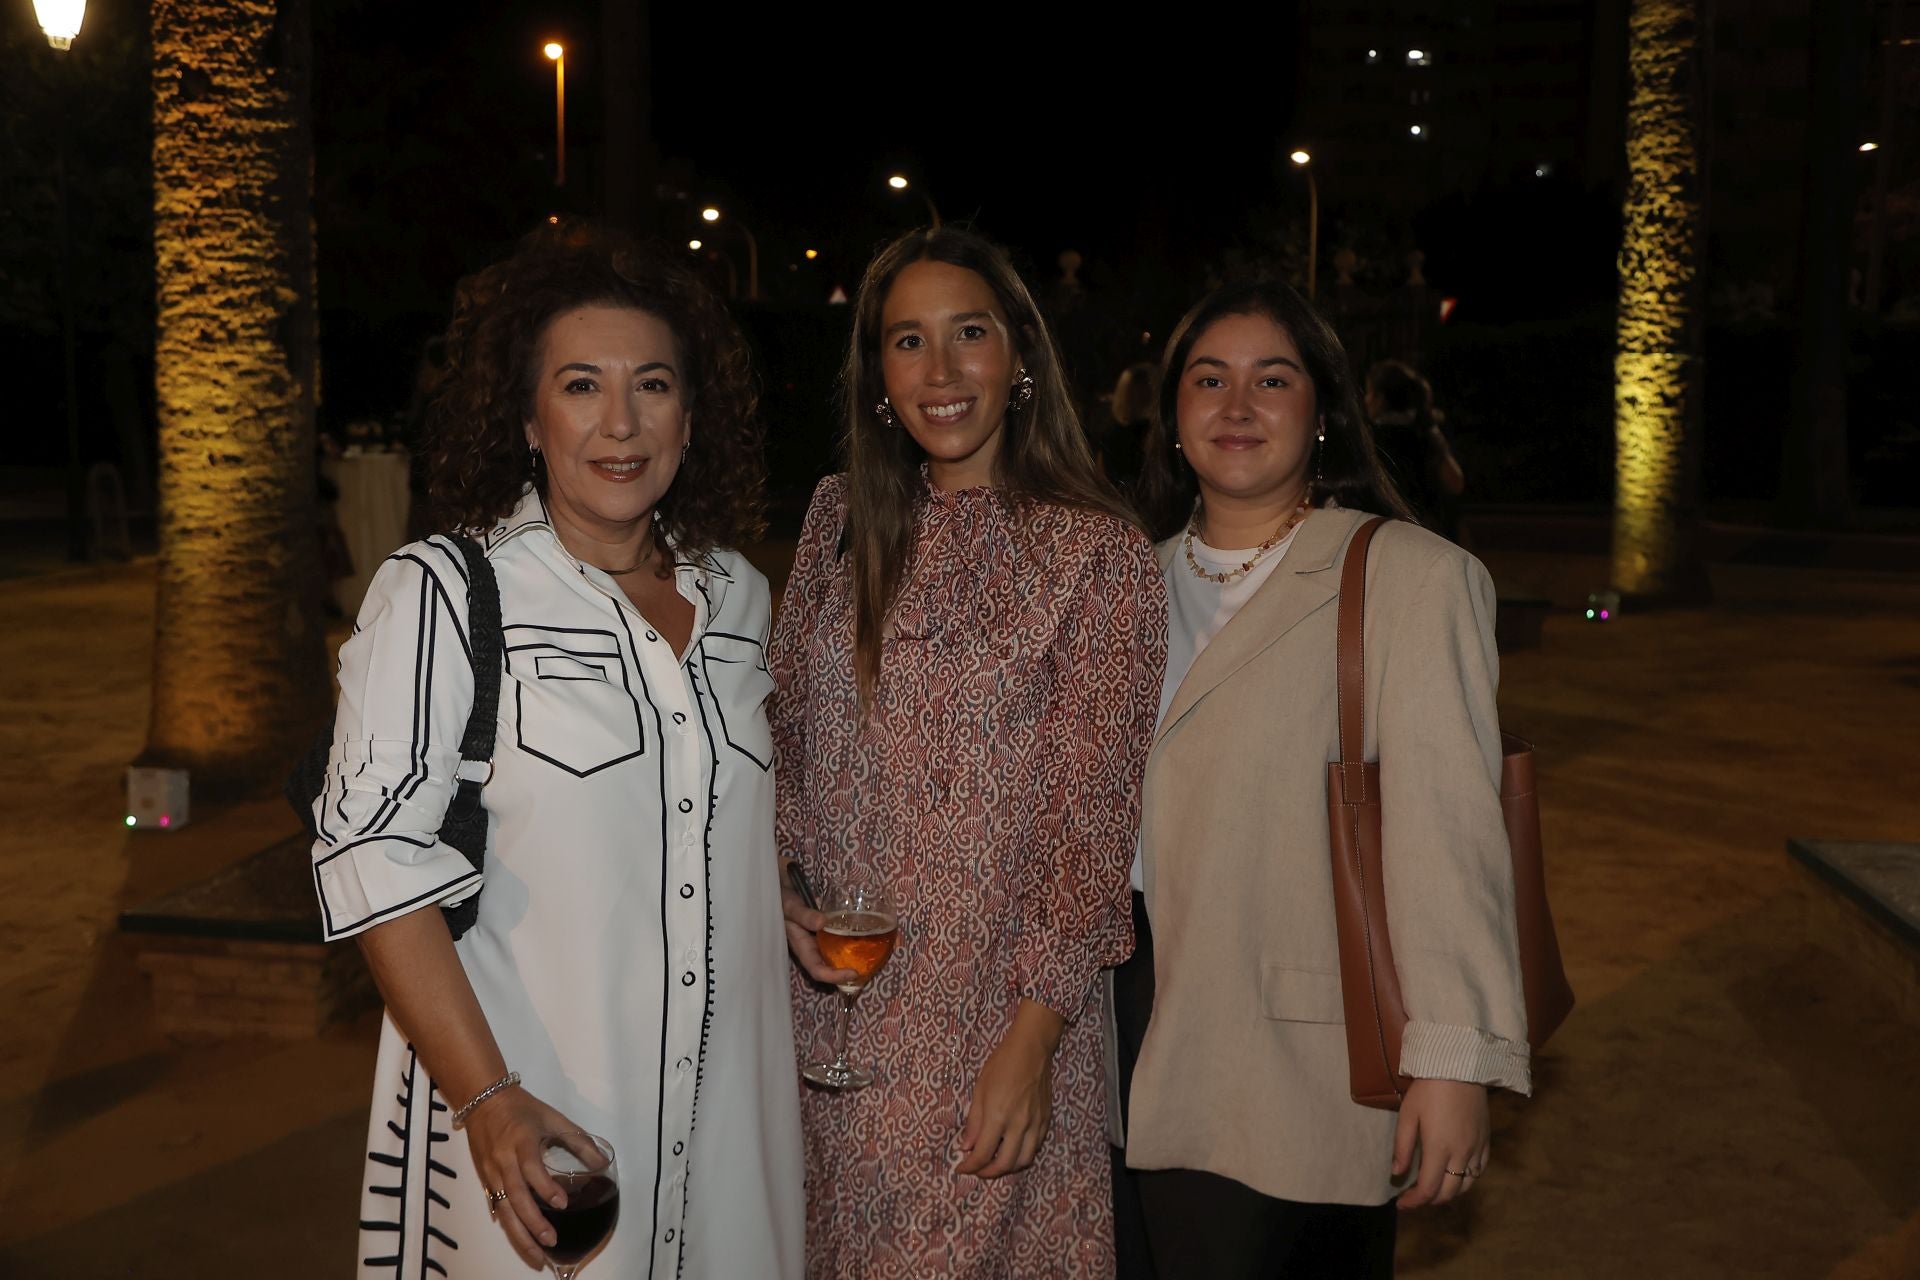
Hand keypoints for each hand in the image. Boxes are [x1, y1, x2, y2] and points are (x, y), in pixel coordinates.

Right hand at [462, 1085, 582, 1268]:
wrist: (484, 1100)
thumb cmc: (523, 1109)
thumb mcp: (554, 1118)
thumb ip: (578, 1141)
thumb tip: (602, 1162)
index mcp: (521, 1141)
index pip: (531, 1168)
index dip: (545, 1187)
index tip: (562, 1203)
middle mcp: (503, 1160)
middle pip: (515, 1197)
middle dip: (532, 1223)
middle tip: (551, 1241)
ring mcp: (491, 1173)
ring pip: (503, 1210)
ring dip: (519, 1235)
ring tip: (537, 1256)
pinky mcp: (485, 1180)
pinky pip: (497, 1208)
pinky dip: (509, 1227)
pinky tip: (522, 1243)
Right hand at [779, 858, 856, 985]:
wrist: (778, 882)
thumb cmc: (781, 896)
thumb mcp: (790, 905)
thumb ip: (804, 915)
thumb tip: (822, 924)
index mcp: (801, 945)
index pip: (817, 969)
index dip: (833, 976)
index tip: (853, 973)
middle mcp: (810, 944)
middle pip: (829, 965)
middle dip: (846, 970)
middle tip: (868, 966)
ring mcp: (817, 934)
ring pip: (835, 951)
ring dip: (850, 955)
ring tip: (871, 951)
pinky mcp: (823, 924)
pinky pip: (838, 934)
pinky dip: (849, 936)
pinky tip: (863, 930)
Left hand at [956, 1000, 1063, 1178]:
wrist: (1032, 1049)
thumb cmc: (1001, 1064)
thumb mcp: (979, 1090)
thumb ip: (974, 1121)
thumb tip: (967, 1146)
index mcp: (998, 1116)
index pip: (983, 1153)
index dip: (970, 1166)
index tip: (961, 1167)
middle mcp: (1019, 1125)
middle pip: (1004, 1164)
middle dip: (987, 1173)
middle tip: (976, 1170)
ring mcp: (1035, 1125)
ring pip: (1023, 1161)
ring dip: (1006, 1169)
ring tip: (994, 1163)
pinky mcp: (1045, 1121)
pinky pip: (1035, 1148)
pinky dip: (1022, 1156)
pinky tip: (1011, 1150)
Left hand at [1392, 1078, 1489, 1208]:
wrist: (1460, 1068)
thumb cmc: (1428, 1089)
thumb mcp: (1408, 1115)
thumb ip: (1402, 1147)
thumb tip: (1397, 1174)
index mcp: (1439, 1149)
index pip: (1428, 1189)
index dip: (1413, 1202)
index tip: (1401, 1204)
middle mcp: (1461, 1154)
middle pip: (1448, 1193)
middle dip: (1430, 1201)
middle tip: (1415, 1197)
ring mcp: (1477, 1148)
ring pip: (1466, 1185)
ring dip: (1449, 1193)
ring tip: (1434, 1188)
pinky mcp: (1486, 1141)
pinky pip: (1480, 1170)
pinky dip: (1467, 1179)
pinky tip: (1456, 1174)